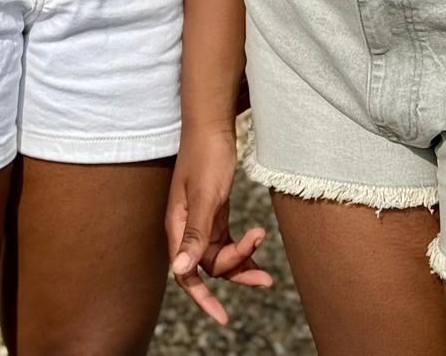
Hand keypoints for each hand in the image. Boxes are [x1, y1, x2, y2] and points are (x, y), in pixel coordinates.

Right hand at [166, 125, 273, 324]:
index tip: (223, 317)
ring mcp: (201, 221)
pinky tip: (257, 247)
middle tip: (263, 276)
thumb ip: (194, 235)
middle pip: (209, 267)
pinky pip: (227, 242)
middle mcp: (186, 227)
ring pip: (220, 256)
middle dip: (236, 272)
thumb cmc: (206, 157)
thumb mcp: (205, 197)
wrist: (212, 126)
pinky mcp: (214, 213)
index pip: (186, 273)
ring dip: (243, 263)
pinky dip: (243, 249)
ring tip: (267, 272)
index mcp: (178, 226)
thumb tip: (179, 271)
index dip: (202, 298)